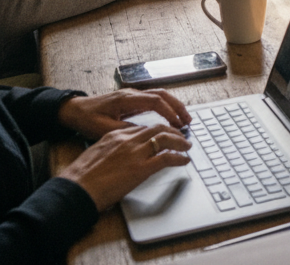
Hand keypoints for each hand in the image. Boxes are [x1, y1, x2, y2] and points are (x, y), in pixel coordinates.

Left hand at [57, 89, 190, 138]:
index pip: (155, 101)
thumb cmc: (86, 120)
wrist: (73, 110)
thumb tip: (145, 134)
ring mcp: (132, 94)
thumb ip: (125, 130)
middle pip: (162, 94)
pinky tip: (168, 116)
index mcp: (126, 99)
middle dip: (177, 106)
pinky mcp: (131, 99)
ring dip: (173, 105)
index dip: (169, 113)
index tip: (178, 125)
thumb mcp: (103, 130)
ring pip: (159, 95)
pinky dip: (165, 106)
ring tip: (183, 119)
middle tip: (188, 121)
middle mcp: (132, 93)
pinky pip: (153, 99)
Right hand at [59, 123, 190, 212]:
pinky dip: (179, 157)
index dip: (156, 130)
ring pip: (166, 138)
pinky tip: (184, 160)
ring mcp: (136, 153)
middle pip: (157, 128)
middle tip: (180, 136)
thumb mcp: (95, 154)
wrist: (75, 190)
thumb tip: (119, 156)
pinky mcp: (141, 168)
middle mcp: (128, 140)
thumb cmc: (80, 178)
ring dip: (180, 141)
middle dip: (172, 131)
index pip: (142, 128)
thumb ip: (110, 150)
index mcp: (115, 134)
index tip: (162, 134)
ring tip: (186, 146)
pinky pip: (167, 158)